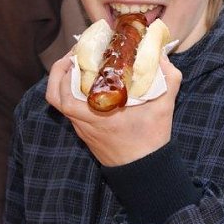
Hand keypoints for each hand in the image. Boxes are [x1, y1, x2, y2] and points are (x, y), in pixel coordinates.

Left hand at [45, 53, 181, 165]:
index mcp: (99, 114)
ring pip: (61, 104)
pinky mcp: (86, 133)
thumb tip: (160, 54)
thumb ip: (168, 77)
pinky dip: (72, 94)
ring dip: (63, 82)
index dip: (66, 72)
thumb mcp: (165, 106)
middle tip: (72, 56)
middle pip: (56, 97)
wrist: (144, 170)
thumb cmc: (152, 138)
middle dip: (58, 73)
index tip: (77, 53)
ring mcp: (83, 128)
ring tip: (77, 65)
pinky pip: (71, 110)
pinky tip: (87, 83)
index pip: (67, 94)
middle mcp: (85, 122)